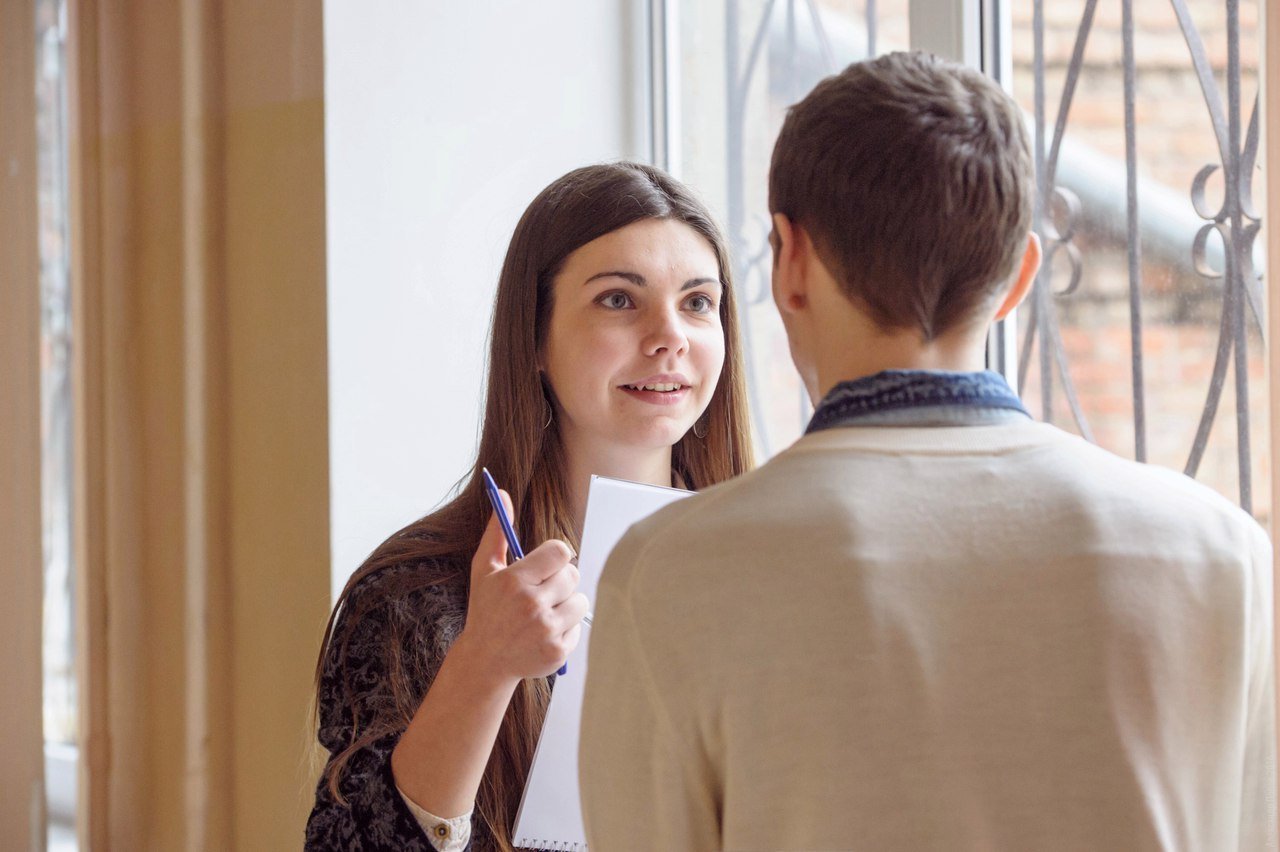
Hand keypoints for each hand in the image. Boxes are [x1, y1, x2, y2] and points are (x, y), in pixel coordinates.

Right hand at [455, 490, 589, 682]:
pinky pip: (578, 628)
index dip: (557, 556)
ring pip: (580, 601)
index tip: (548, 565)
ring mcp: (546, 630)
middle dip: (561, 580)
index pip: (561, 551)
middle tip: (543, 591)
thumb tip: (503, 493)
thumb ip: (497, 532)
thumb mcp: (484, 569)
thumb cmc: (486, 609)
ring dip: (567, 604)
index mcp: (515, 581)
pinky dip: (566, 628)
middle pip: (573, 575)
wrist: (484, 661)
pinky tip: (544, 632)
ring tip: (544, 612)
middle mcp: (532, 605)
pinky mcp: (557, 652)